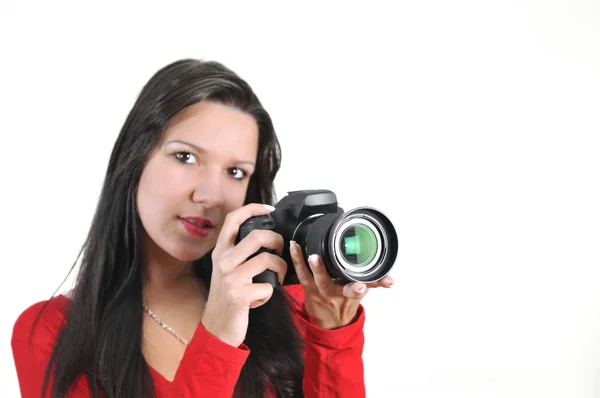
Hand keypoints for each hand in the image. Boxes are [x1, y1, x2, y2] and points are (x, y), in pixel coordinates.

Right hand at [201, 203, 286, 346]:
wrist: (217, 328)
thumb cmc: (228, 297)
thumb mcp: (227, 270)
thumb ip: (240, 253)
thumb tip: (266, 237)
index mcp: (221, 251)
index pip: (233, 219)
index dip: (253, 208)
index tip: (269, 209)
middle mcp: (223, 261)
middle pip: (257, 236)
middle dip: (277, 240)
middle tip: (280, 250)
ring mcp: (231, 278)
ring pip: (267, 259)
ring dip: (281, 267)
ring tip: (279, 275)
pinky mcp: (239, 295)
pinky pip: (267, 286)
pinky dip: (270, 292)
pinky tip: (262, 297)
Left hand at [289, 240, 393, 329]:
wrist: (330, 324)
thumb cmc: (344, 305)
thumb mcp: (361, 295)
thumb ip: (374, 283)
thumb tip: (390, 280)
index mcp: (347, 295)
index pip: (355, 292)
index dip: (359, 288)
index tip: (361, 285)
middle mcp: (331, 295)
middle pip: (326, 284)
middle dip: (321, 271)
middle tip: (316, 258)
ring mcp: (317, 293)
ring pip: (309, 278)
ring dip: (303, 263)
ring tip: (299, 248)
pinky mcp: (307, 289)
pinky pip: (300, 274)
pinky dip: (296, 260)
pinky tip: (293, 247)